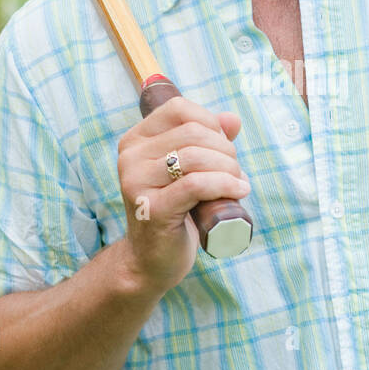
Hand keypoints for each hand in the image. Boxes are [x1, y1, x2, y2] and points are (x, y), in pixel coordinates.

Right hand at [117, 97, 249, 292]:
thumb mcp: (189, 171)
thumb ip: (208, 141)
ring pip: (195, 157)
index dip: (210, 122)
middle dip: (225, 150)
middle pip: (192, 133)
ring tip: (238, 184)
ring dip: (228, 168)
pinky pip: (195, 185)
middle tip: (235, 172)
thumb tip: (232, 119)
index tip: (223, 147)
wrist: (151, 261)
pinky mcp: (152, 209)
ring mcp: (136, 183)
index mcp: (135, 141)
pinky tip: (239, 191)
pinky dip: (224, 184)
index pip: (179, 109)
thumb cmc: (175, 212)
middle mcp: (130, 157)